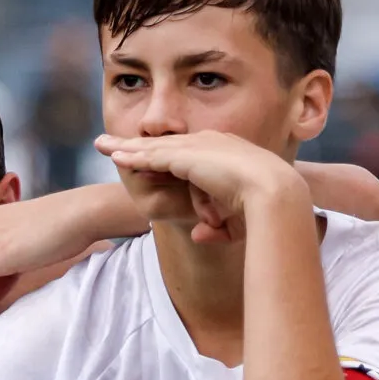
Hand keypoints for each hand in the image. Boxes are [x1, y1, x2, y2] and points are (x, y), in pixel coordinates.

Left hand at [95, 130, 305, 241]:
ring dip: (127, 147)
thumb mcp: (238, 221)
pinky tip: (115, 158)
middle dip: (141, 144)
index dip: (168, 156)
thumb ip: (217, 227)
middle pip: (167, 144)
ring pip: (154, 146)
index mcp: (228, 153)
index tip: (153, 158)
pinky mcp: (185, 157)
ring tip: (104, 146)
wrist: (274, 192)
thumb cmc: (267, 209)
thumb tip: (198, 235)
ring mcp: (197, 148)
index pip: (190, 153)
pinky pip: (152, 156)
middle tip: (117, 144)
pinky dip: (133, 156)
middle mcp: (211, 143)